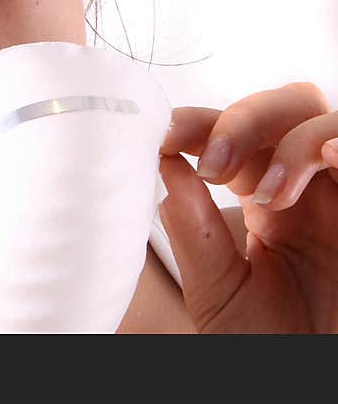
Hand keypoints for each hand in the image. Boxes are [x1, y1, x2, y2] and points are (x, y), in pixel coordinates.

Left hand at [158, 82, 337, 332]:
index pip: (230, 135)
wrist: (311, 381)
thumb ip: (194, 231)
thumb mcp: (219, 289)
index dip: (197, 124)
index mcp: (262, 195)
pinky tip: (328, 157)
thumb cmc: (269, 339)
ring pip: (322, 121)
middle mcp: (305, 185)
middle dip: (242, 121)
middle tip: (214, 166)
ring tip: (269, 194)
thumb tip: (164, 165)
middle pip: (281, 109)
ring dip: (290, 143)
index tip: (164, 136)